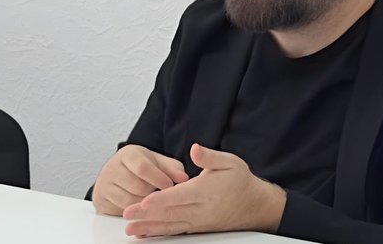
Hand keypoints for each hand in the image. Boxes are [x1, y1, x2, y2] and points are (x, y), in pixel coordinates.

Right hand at [92, 145, 189, 215]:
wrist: (119, 174)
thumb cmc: (142, 167)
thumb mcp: (158, 163)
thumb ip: (172, 168)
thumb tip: (183, 178)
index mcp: (128, 154)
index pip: (142, 167)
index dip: (158, 178)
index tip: (169, 185)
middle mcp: (112, 167)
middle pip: (137, 187)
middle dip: (153, 193)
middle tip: (160, 193)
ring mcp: (104, 184)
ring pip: (130, 202)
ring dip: (144, 204)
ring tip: (151, 199)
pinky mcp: (100, 199)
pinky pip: (121, 211)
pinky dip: (134, 211)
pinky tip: (140, 205)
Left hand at [122, 143, 285, 236]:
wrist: (255, 206)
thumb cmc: (240, 182)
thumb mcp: (230, 162)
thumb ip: (210, 157)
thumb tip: (195, 149)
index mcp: (205, 190)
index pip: (180, 196)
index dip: (161, 199)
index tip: (144, 201)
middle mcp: (200, 209)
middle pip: (170, 213)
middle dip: (147, 215)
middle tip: (127, 215)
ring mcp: (198, 221)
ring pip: (170, 225)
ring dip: (149, 227)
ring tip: (130, 229)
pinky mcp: (196, 227)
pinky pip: (176, 231)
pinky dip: (160, 233)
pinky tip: (146, 233)